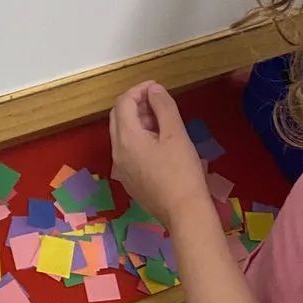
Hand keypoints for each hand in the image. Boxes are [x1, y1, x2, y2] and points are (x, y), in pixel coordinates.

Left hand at [109, 81, 209, 228]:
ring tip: (162, 120)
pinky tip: (159, 143)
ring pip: (122, 135)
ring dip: (138, 121)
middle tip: (159, 102)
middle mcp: (117, 153)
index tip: (157, 88)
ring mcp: (121, 169)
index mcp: (126, 138)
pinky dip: (138, 139)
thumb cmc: (182, 172)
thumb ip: (163, 106)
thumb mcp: (176, 134)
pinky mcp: (130, 181)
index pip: (123, 103)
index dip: (139, 90)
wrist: (185, 214)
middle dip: (136, 104)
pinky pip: (128, 151)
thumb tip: (153, 89)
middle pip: (118, 117)